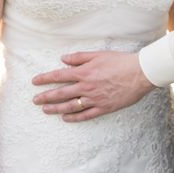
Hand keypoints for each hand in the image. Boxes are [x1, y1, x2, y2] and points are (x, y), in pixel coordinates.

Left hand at [31, 50, 154, 121]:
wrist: (139, 73)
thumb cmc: (120, 61)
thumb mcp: (98, 54)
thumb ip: (79, 57)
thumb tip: (63, 59)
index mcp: (84, 72)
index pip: (59, 76)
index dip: (45, 79)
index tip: (35, 81)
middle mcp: (86, 87)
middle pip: (61, 93)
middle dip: (46, 96)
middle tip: (35, 100)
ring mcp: (94, 99)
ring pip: (70, 106)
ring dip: (56, 108)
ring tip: (45, 110)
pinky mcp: (103, 108)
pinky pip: (85, 115)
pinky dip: (74, 117)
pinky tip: (65, 118)